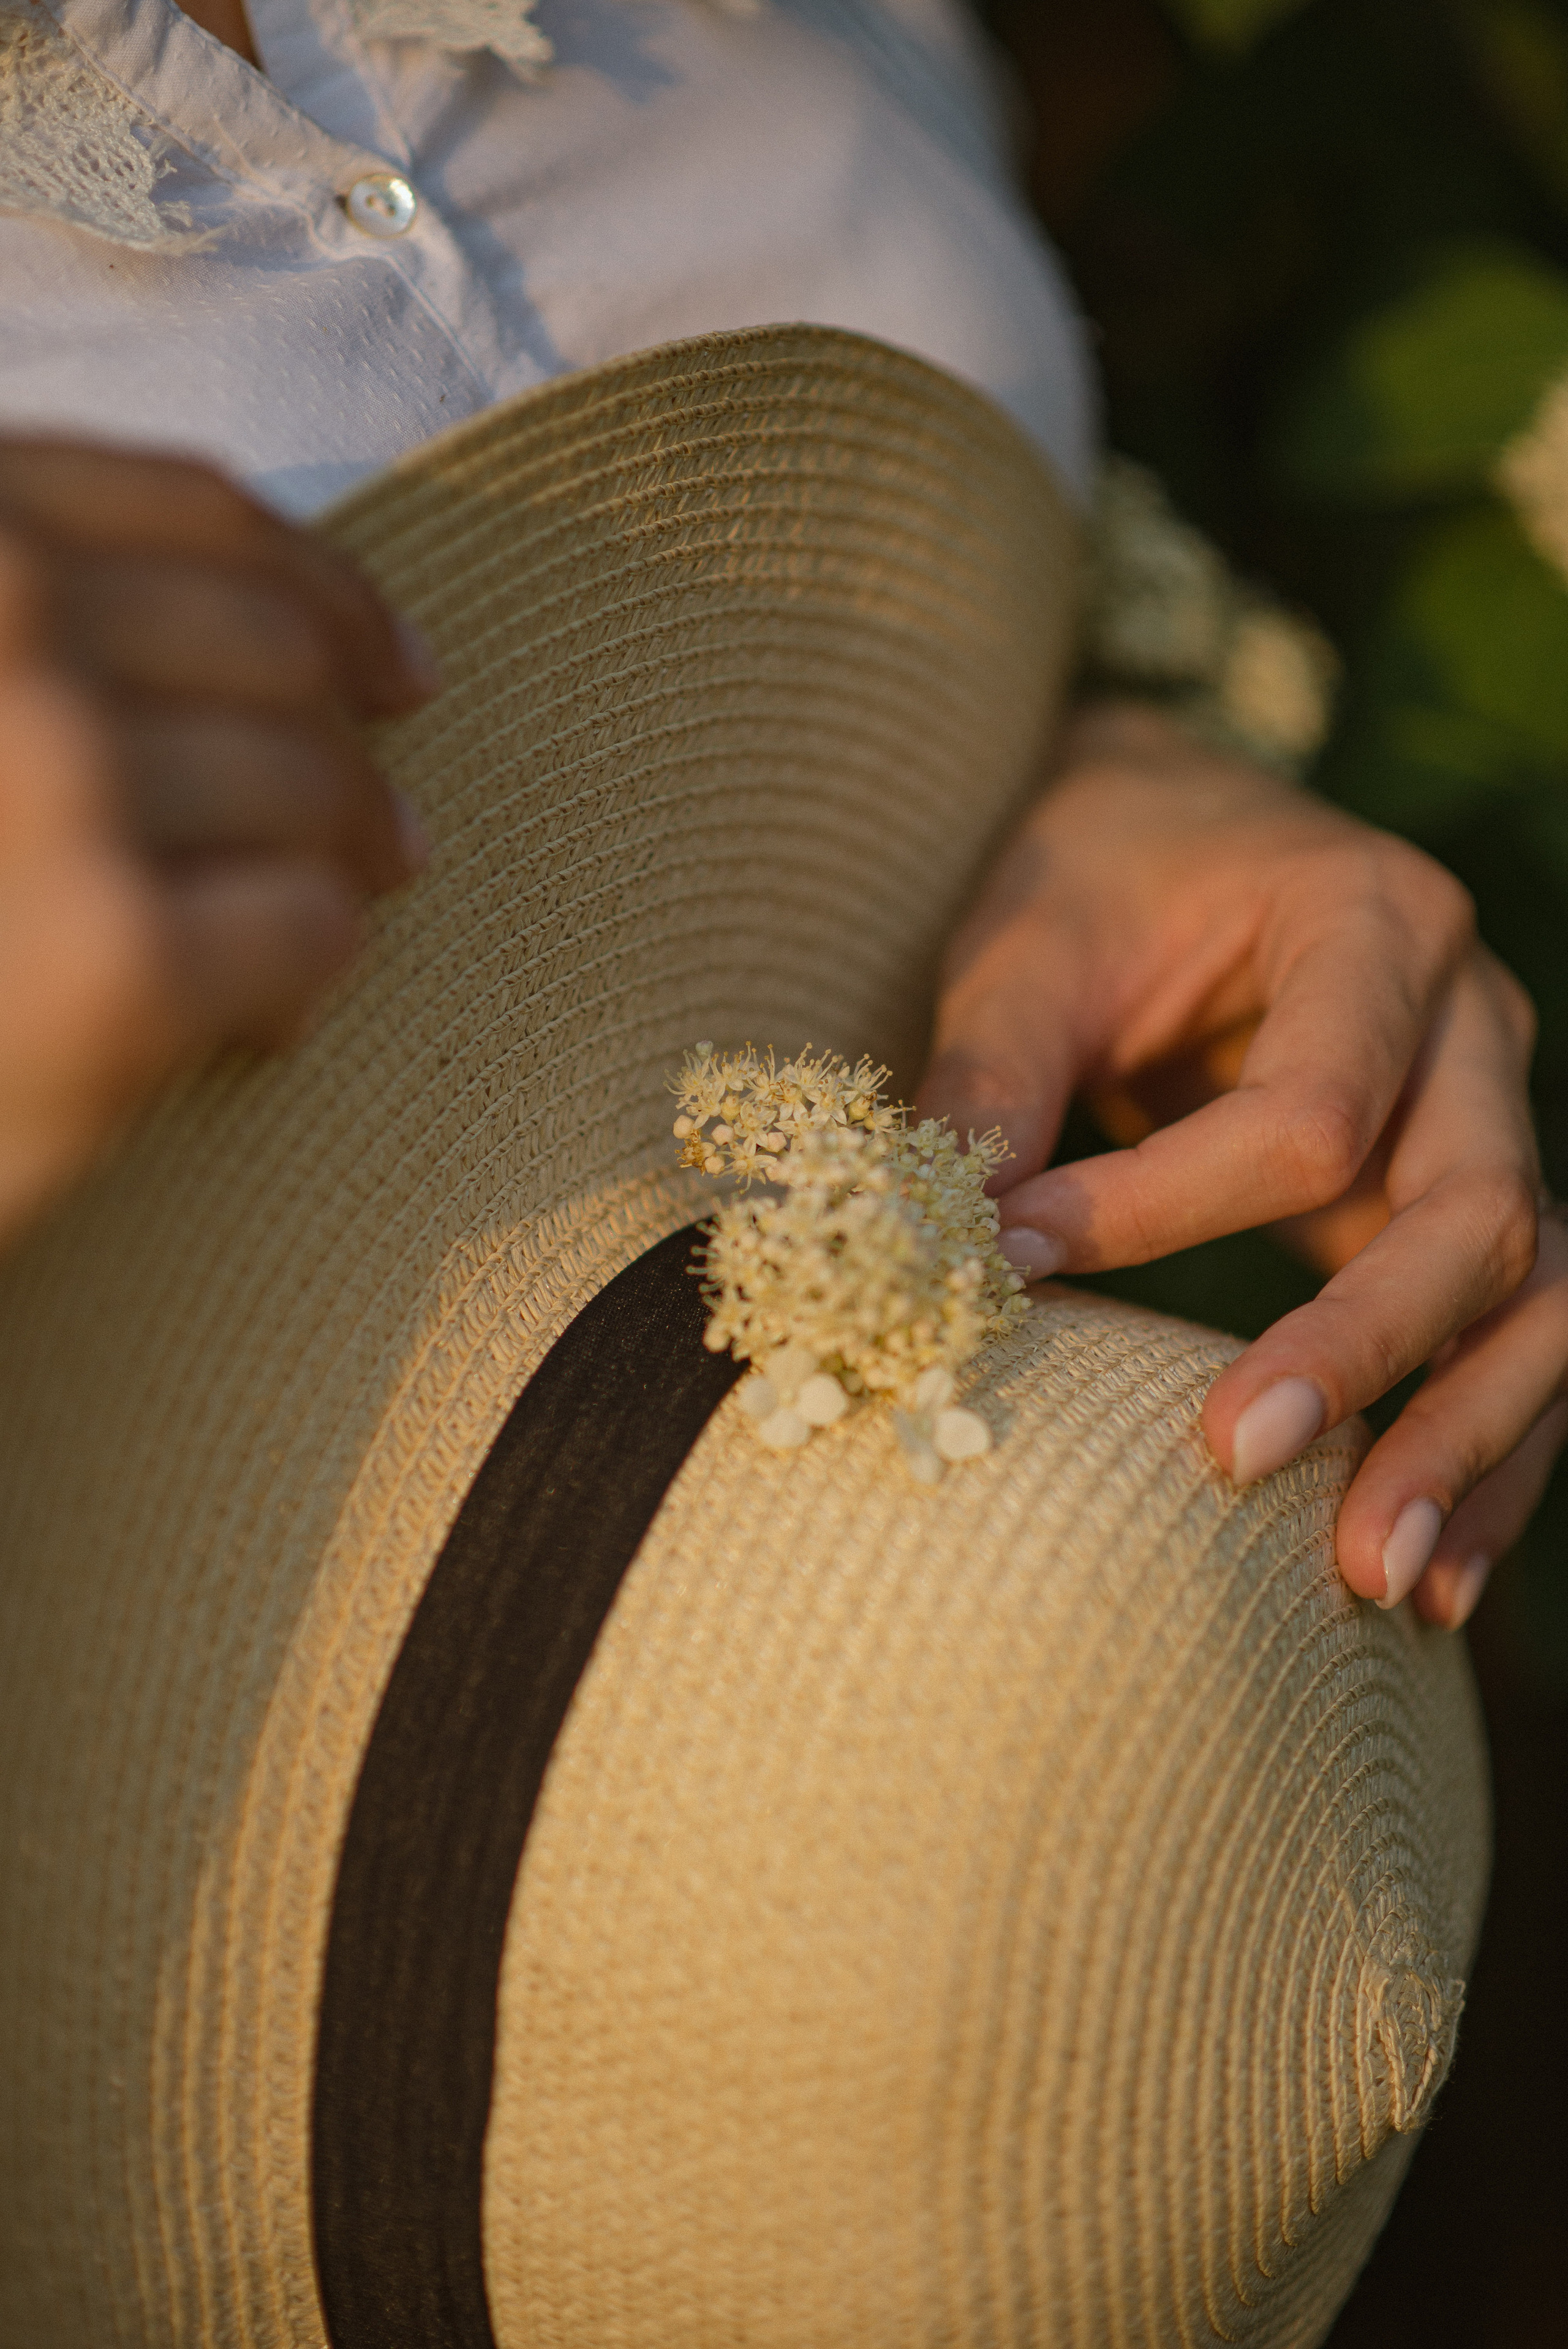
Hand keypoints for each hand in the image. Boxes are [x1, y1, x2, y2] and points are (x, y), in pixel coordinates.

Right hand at [0, 440, 437, 1241]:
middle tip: (388, 839)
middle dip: (350, 753)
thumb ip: (44, 622)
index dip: (331, 593)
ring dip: (347, 863)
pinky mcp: (118, 961)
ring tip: (335, 920)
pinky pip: (308, 926)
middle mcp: (1, 623)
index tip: (396, 667)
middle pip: (277, 655)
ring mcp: (57, 784)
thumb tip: (296, 622)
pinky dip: (310, 972)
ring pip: (310, 786)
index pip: (202, 515)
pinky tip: (266, 1020)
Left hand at [918, 702, 1565, 1629]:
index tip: (1020, 1265)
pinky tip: (1438, 1577)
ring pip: (1542, 1293)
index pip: (1307, 1113)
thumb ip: (990, 1086)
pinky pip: (1522, 1331)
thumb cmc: (1096, 874)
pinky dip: (1490, 1449)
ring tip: (1381, 1583)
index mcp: (1373, 923)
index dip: (1162, 1208)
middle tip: (1239, 1467)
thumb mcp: (1026, 949)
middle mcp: (1471, 1018)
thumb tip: (943, 1261)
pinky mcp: (1467, 1195)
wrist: (1175, 821)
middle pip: (1475, 1211)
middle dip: (1367, 1353)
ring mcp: (1490, 1113)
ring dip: (1472, 1439)